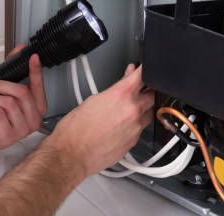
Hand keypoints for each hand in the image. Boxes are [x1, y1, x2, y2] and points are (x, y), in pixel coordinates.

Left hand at [0, 45, 47, 151]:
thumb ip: (11, 70)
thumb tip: (18, 50)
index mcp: (35, 107)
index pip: (38, 86)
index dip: (36, 71)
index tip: (33, 57)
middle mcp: (33, 119)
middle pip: (21, 92)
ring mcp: (22, 130)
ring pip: (8, 102)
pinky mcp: (8, 137)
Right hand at [44, 64, 153, 178]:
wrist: (71, 154)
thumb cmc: (74, 130)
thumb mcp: (91, 100)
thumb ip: (111, 92)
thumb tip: (119, 88)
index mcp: (120, 96)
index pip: (142, 75)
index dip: (143, 70)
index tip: (142, 68)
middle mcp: (132, 111)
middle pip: (152, 95)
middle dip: (146, 91)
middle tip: (137, 89)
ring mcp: (135, 128)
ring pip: (150, 113)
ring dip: (144, 108)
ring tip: (130, 108)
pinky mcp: (134, 142)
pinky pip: (141, 129)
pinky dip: (135, 124)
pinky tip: (123, 124)